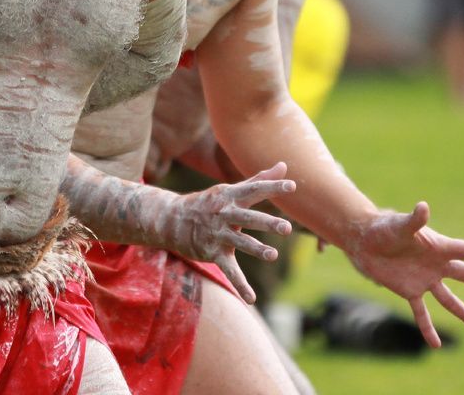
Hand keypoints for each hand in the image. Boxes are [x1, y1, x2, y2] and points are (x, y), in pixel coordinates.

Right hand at [163, 161, 295, 302]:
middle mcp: (224, 214)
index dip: (272, 188)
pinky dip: (240, 285)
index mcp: (231, 196)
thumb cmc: (209, 203)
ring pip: (240, 243)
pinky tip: (252, 299)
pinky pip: (228, 271)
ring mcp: (218, 234)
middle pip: (248, 218)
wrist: (171, 220)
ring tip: (273, 255)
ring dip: (256, 249)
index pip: (254, 190)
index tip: (292, 187)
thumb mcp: (231, 190)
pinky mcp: (212, 253)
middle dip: (267, 223)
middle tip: (287, 228)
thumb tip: (284, 165)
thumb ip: (260, 179)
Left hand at [347, 202, 463, 347]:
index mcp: (438, 246)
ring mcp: (425, 279)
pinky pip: (421, 313)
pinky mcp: (410, 291)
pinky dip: (427, 329)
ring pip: (450, 300)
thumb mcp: (400, 225)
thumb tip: (423, 207)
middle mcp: (436, 265)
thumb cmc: (384, 228)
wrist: (365, 241)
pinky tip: (436, 345)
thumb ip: (414, 220)